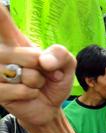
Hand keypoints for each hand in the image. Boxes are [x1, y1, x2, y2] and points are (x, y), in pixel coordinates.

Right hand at [0, 5, 75, 127]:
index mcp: (15, 40)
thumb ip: (61, 54)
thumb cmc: (53, 81)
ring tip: (34, 84)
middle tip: (42, 72)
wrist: (50, 107)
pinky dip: (31, 94)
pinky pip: (20, 90)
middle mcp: (2, 52)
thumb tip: (44, 60)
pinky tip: (28, 94)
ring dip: (37, 82)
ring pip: (25, 74)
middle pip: (29, 55)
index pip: (1, 20)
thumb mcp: (66, 64)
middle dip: (43, 68)